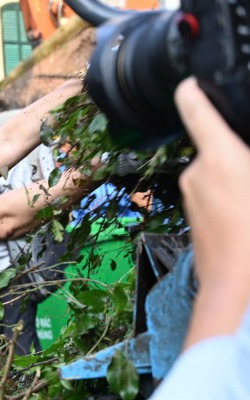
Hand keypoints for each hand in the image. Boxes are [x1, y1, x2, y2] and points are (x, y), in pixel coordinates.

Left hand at [175, 79, 249, 291]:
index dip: (194, 90)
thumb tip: (243, 156)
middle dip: (240, 151)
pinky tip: (248, 212)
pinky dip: (232, 195)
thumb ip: (246, 156)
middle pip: (218, 146)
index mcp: (219, 156)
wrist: (236, 284)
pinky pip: (214, 193)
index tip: (192, 80)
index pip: (196, 109)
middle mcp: (197, 172)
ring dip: (239, 176)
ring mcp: (191, 195)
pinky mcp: (193, 215)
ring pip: (218, 172)